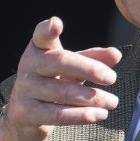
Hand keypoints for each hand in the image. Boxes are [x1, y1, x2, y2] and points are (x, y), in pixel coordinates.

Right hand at [0, 17, 121, 140]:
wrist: (24, 117)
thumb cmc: (52, 84)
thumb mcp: (72, 69)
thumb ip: (92, 60)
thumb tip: (115, 54)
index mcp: (39, 50)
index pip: (42, 36)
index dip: (48, 30)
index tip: (56, 24)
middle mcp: (29, 66)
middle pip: (60, 62)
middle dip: (89, 69)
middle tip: (111, 78)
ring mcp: (25, 89)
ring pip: (63, 92)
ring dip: (92, 98)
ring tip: (112, 102)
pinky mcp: (26, 112)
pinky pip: (57, 114)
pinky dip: (81, 115)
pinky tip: (99, 115)